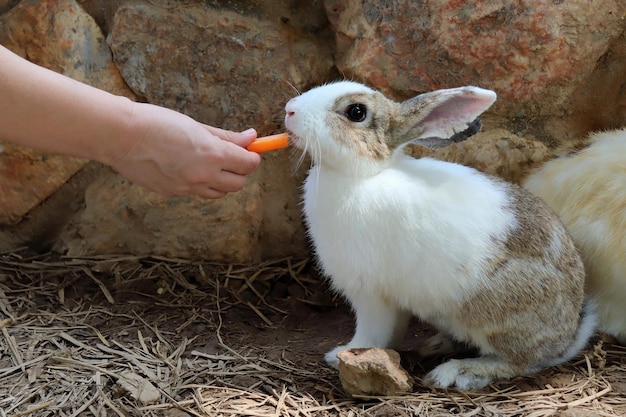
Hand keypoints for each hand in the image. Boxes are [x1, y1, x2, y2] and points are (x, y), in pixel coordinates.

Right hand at [108, 102, 261, 197]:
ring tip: (210, 163)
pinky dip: (200, 183)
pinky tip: (188, 167)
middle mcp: (204, 176)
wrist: (121, 136)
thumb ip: (226, 137)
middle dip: (240, 171)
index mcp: (213, 155)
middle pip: (238, 184)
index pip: (248, 164)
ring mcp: (188, 188)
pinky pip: (197, 192)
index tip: (250, 150)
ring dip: (222, 180)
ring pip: (219, 192)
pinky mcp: (173, 193)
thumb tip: (251, 138)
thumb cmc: (157, 123)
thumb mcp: (197, 126)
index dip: (253, 157)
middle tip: (233, 157)